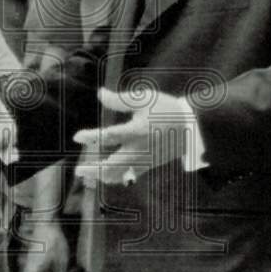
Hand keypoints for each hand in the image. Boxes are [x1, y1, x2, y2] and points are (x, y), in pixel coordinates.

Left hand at [74, 87, 195, 184]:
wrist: (193, 127)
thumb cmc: (166, 109)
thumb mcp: (144, 99)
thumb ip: (119, 99)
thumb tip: (100, 93)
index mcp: (137, 131)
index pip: (109, 136)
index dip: (92, 137)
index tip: (77, 137)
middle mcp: (139, 149)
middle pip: (112, 166)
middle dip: (93, 170)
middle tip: (78, 170)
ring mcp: (144, 160)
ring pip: (120, 176)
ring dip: (102, 177)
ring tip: (89, 174)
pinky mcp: (149, 165)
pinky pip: (130, 176)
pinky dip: (117, 178)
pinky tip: (105, 176)